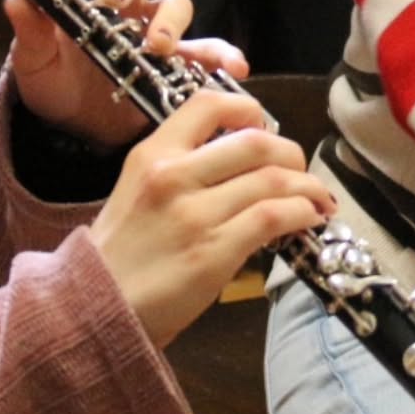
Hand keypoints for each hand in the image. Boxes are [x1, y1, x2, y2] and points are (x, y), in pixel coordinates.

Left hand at [6, 0, 248, 147]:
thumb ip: (27, 32)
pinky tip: (230, 68)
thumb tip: (15, 0)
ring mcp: (152, 25)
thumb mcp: (31, 61)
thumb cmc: (52, 81)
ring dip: (169, 17)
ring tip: (155, 45)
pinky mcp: (176, 60)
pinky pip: (208, 50)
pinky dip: (223, 56)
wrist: (73, 129)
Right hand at [89, 91, 336, 344]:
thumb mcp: (137, 190)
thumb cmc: (121, 253)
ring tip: (318, 198)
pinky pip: (274, 217)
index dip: (248, 109)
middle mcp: (174, 175)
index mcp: (152, 154)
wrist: (96, 309)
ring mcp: (195, 214)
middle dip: (291, 153)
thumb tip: (242, 159)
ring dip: (308, 187)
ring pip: (273, 180)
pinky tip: (308, 219)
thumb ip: (182, 167)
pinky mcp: (214, 252)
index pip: (209, 104)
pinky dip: (302, 213)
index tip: (264, 127)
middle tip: (299, 169)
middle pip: (256, 142)